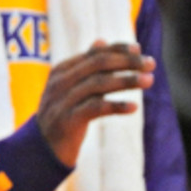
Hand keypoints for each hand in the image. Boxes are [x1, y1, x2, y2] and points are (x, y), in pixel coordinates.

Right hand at [37, 39, 155, 166]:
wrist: (40, 149)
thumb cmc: (60, 115)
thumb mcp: (69, 88)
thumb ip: (84, 66)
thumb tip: (101, 41)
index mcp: (61, 71)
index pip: (93, 54)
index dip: (117, 49)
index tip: (139, 49)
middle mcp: (60, 82)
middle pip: (98, 64)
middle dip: (127, 62)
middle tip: (150, 64)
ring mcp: (63, 101)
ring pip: (99, 84)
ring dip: (127, 81)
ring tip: (149, 81)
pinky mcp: (68, 121)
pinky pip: (96, 109)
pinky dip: (116, 106)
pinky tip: (134, 107)